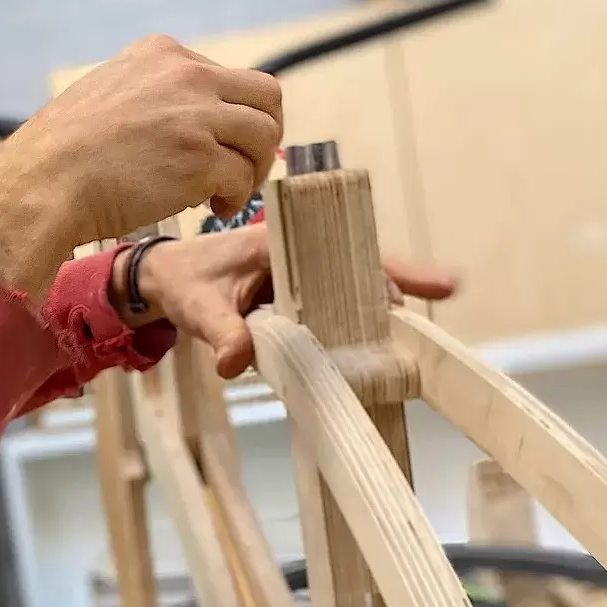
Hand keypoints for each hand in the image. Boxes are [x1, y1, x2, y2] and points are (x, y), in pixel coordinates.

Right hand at [0, 36, 282, 298]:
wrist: (43, 183)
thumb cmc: (64, 153)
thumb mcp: (107, 92)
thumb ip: (151, 94)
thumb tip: (186, 119)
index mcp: (163, 54)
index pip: (228, 76)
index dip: (231, 116)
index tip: (216, 144)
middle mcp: (186, 75)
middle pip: (266, 96)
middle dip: (262, 136)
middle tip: (242, 167)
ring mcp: (197, 116)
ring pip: (265, 136)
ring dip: (253, 169)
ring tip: (225, 194)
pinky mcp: (201, 159)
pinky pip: (244, 178)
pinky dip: (235, 198)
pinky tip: (211, 209)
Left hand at [116, 224, 459, 377]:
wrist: (168, 277)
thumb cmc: (186, 282)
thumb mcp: (199, 308)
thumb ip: (220, 334)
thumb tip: (235, 364)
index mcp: (284, 242)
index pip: (345, 252)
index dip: (387, 272)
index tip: (423, 289)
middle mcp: (303, 252)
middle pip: (363, 268)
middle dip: (398, 289)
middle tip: (438, 302)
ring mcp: (306, 272)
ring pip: (356, 287)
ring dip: (384, 308)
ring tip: (418, 331)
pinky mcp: (304, 294)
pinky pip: (340, 304)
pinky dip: (363, 320)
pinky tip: (388, 343)